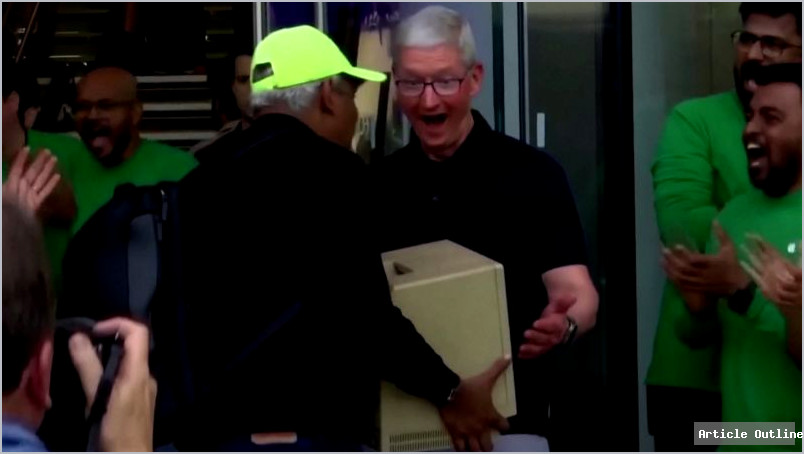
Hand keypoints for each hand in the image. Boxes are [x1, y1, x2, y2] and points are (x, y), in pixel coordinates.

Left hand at [2, 147, 60, 216]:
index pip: (17, 169)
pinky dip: (51, 185)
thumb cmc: (3, 210)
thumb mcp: (0, 193)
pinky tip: (57, 177)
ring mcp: (30, 196)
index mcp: (9, 186)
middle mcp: (21, 189)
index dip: (21, 159)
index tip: (27, 148)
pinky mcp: (36, 205)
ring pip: (40, 180)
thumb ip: (2, 181)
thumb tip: (2, 168)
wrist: (9, 228)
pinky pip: (45, 193)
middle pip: (32, 172)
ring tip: (54, 159)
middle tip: (47, 151)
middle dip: (39, 161)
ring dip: (47, 169)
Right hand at [68, 318, 156, 451]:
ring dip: (107, 357)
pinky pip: (128, 376)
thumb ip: (89, 368)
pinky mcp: (139, 399)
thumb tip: (79, 337)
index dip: (117, 323)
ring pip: (128, 361)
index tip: (93, 331)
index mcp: (140, 371)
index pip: (138, 332)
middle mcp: (146, 376)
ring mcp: (145, 388)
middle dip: (108, 340)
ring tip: (84, 364)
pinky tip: (94, 384)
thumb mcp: (98, 399)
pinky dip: (111, 371)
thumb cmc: (117, 430)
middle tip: (83, 347)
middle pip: (133, 345)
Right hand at [439, 356, 510, 451]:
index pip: (504, 427)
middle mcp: (481, 428)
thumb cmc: (470, 387)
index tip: (502, 425)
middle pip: (488, 446)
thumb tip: (509, 356)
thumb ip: (498, 369)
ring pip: (475, 450)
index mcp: (490, 416)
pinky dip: (461, 448)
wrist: (449, 391)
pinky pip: (459, 447)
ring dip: (476, 449)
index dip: (504, 426)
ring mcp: (468, 433)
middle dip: (488, 445)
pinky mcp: (455, 434)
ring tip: (476, 448)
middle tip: (486, 442)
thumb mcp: (486, 378)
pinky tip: (461, 446)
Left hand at [519, 294, 574, 358]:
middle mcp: (556, 337)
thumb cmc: (557, 316)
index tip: (535, 323)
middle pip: (547, 339)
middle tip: (525, 333)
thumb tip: (572, 297)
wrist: (562, 328)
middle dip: (536, 337)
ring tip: (521, 348)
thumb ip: (563, 302)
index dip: (545, 325)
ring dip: (532, 349)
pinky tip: (520, 355)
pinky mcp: (543, 350)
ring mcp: (549, 345)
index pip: (554, 326)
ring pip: (542, 348)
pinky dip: (529, 355)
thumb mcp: (559, 307)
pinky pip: (537, 354)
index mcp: (560, 325)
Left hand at [661, 221, 749, 296]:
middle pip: (685, 268)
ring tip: (662, 260)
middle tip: (664, 250)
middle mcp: (704, 274)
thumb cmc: (733, 264)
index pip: (696, 259)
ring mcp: (700, 282)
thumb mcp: (730, 248)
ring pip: (682, 277)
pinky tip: (667, 271)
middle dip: (673, 260)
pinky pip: (683, 284)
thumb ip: (722, 235)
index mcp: (712, 263)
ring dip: (670, 269)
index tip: (677, 246)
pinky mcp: (697, 288)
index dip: (685, 253)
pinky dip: (673, 278)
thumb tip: (715, 221)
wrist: (738, 285)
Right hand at [741, 235, 801, 315]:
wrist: (797, 297)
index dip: (759, 241)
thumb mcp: (801, 266)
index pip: (768, 247)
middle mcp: (771, 266)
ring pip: (755, 261)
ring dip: (748, 254)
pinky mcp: (762, 282)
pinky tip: (741, 262)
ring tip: (740, 246)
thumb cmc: (800, 281)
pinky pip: (753, 273)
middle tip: (744, 236)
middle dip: (752, 245)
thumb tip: (799, 242)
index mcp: (780, 260)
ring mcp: (766, 274)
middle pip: (760, 253)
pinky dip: (747, 268)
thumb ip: (800, 254)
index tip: (751, 234)